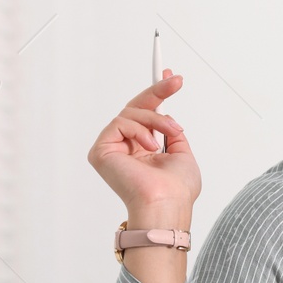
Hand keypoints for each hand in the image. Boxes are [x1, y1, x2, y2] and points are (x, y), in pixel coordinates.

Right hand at [89, 69, 200, 214]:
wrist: (166, 204)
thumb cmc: (177, 190)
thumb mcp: (182, 154)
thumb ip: (170, 133)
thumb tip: (167, 116)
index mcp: (142, 150)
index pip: (144, 116)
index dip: (155, 95)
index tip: (169, 77)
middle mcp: (125, 148)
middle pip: (135, 109)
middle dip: (157, 92)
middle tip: (175, 81)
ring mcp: (112, 149)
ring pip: (131, 113)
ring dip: (156, 119)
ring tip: (172, 132)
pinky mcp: (101, 151)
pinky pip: (119, 122)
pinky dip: (139, 130)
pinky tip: (150, 146)